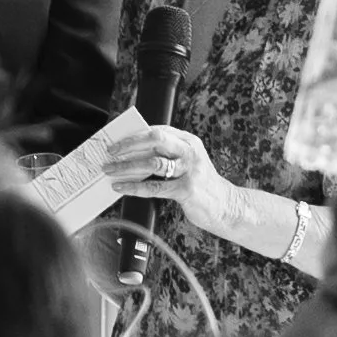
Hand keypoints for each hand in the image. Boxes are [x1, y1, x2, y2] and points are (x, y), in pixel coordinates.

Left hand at [98, 123, 234, 237]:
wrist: (226, 206)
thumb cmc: (200, 184)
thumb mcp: (188, 162)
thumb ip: (168, 155)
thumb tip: (133, 152)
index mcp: (189, 141)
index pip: (158, 130)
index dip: (135, 135)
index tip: (117, 141)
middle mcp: (190, 151)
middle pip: (155, 139)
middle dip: (129, 144)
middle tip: (111, 152)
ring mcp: (189, 170)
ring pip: (152, 163)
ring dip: (127, 166)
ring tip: (110, 170)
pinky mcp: (186, 189)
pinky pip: (154, 187)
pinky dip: (134, 187)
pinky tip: (121, 187)